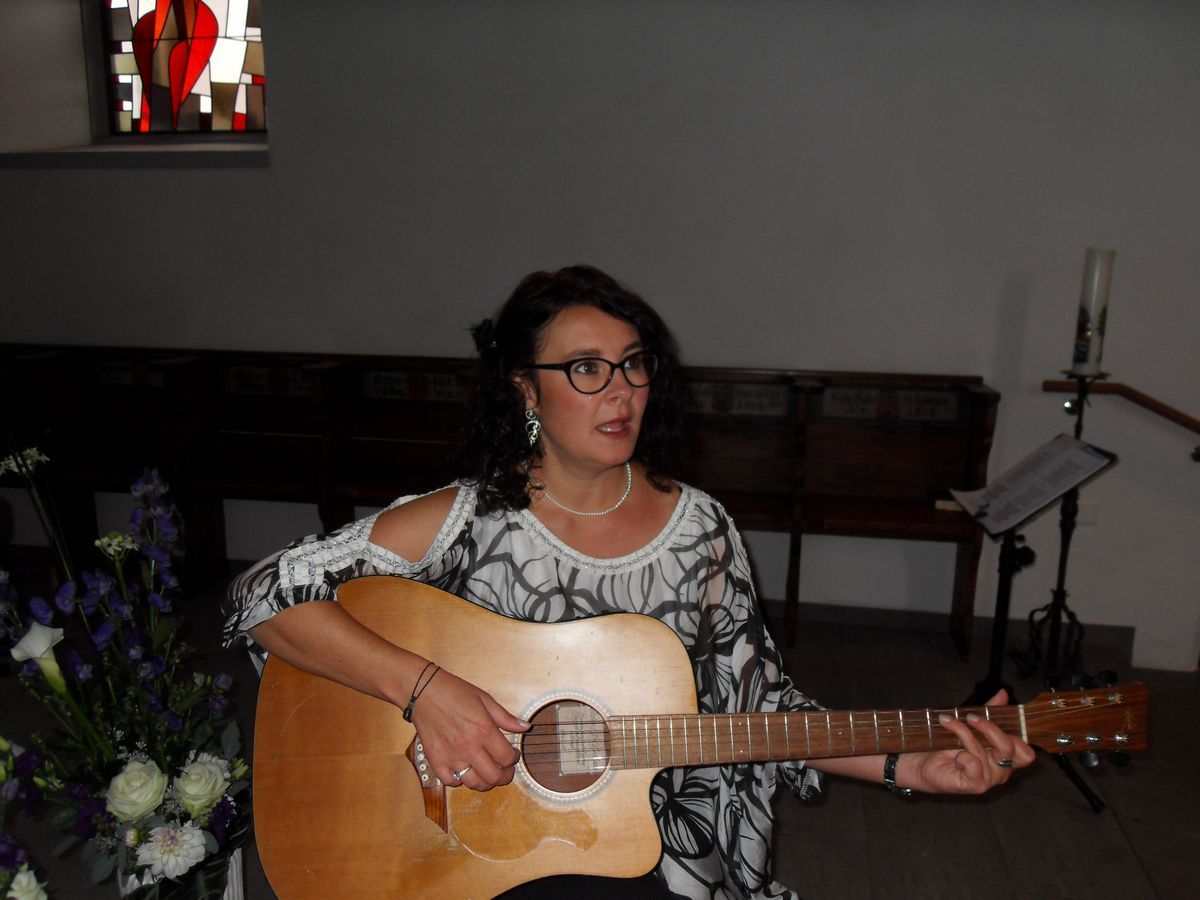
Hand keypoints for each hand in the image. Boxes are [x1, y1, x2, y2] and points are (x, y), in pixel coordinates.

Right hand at [409, 668, 529, 790]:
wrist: (424, 691)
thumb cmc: (454, 692)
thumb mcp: (485, 699)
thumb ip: (506, 717)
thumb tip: (526, 727)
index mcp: (484, 730)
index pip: (507, 758)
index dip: (514, 759)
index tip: (512, 755)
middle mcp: (469, 746)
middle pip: (493, 777)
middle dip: (504, 776)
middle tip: (505, 771)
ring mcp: (451, 755)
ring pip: (474, 783)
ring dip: (485, 782)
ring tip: (487, 774)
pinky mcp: (436, 760)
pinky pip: (450, 781)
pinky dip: (459, 780)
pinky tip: (464, 771)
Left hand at [900, 690, 1036, 794]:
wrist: (921, 762)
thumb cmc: (947, 745)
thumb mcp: (970, 725)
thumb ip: (989, 711)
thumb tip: (1003, 693)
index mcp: (1004, 758)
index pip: (1026, 753)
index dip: (1017, 736)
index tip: (996, 718)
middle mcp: (1001, 771)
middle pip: (1010, 748)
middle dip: (989, 727)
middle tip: (970, 717)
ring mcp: (988, 780)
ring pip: (983, 751)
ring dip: (963, 733)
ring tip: (947, 723)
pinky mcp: (974, 786)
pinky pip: (973, 764)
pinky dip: (962, 754)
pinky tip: (954, 755)